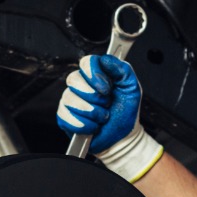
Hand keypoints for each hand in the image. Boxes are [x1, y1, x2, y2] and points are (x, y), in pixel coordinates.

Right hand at [54, 55, 163, 182]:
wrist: (124, 137)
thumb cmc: (126, 112)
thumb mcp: (131, 86)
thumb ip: (122, 69)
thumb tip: (107, 59)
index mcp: (96, 75)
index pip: (86, 62)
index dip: (94, 74)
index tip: (106, 88)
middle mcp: (81, 85)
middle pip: (74, 79)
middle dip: (94, 96)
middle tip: (106, 104)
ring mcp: (71, 101)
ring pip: (70, 99)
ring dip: (92, 112)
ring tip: (102, 117)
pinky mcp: (64, 118)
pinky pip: (66, 116)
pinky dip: (84, 124)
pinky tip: (93, 126)